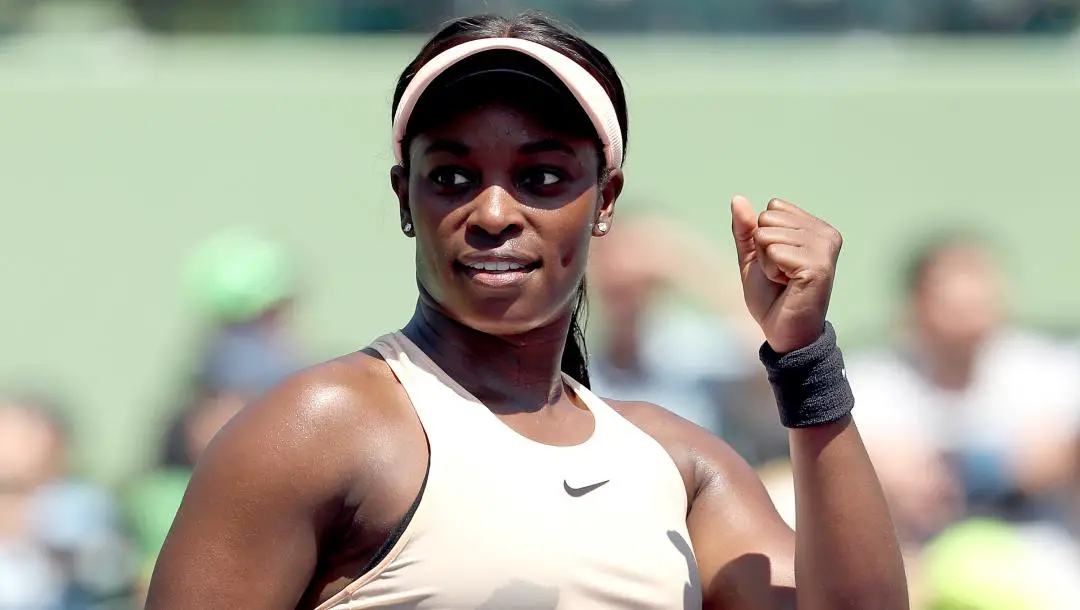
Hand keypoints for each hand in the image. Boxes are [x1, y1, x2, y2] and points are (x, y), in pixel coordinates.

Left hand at [730, 196, 841, 352]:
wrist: (783, 333)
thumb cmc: (771, 297)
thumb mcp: (753, 258)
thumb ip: (745, 229)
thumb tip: (737, 199)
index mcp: (815, 228)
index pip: (772, 208)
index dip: (763, 238)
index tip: (778, 263)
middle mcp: (826, 234)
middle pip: (768, 219)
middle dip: (764, 249)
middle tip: (780, 274)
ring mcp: (824, 248)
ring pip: (767, 234)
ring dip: (767, 262)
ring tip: (785, 281)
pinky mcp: (817, 265)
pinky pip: (774, 251)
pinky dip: (772, 271)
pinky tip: (788, 286)